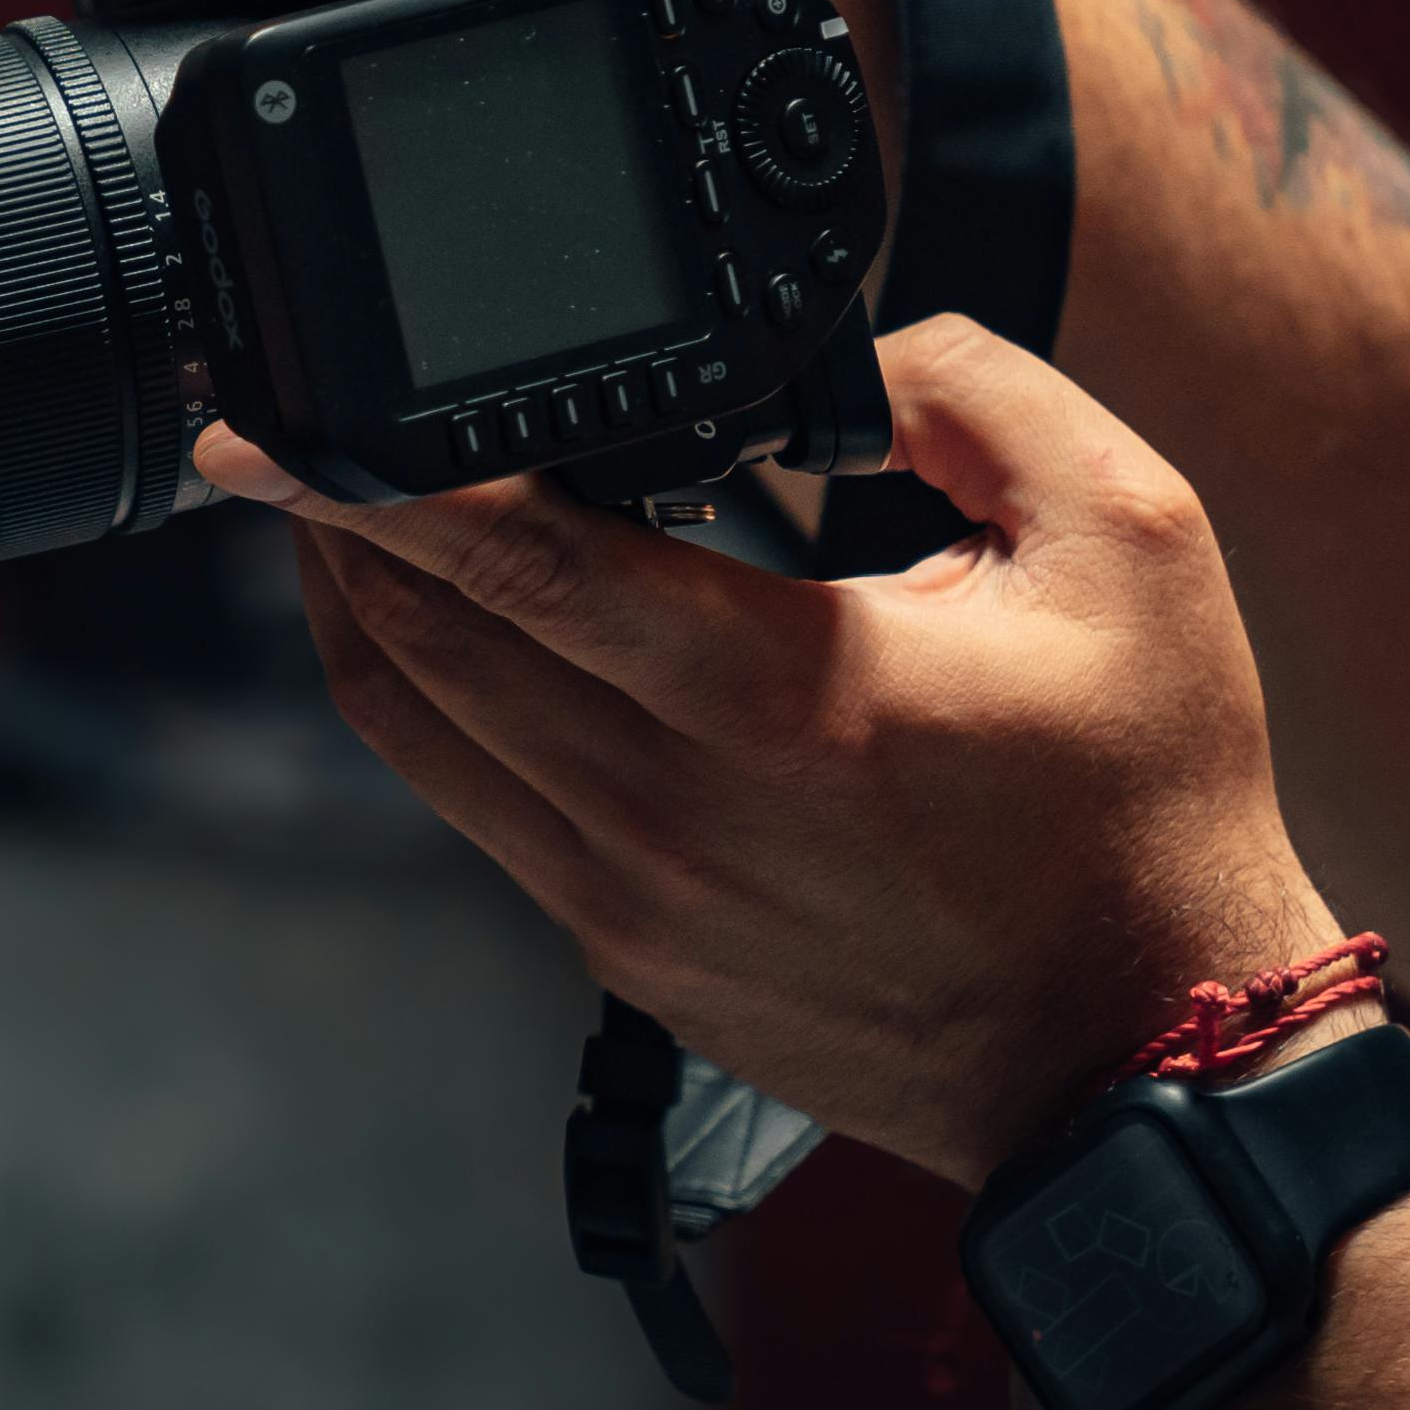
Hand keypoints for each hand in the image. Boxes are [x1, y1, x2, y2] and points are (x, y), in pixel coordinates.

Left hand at [198, 321, 1338, 1185]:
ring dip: (353, 614)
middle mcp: (670, 804)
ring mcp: (627, 896)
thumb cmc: (1147, 807)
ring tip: (336, 518)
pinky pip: (472, 805)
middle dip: (327, 527)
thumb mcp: (1131, 543)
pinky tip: (446, 637)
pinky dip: (429, 705)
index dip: (365, 485)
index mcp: (780, 695)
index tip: (260, 432)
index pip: (515, 562)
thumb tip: (845, 348)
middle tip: (290, 435)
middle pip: (418, 640)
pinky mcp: (619, 953)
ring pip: (414, 730)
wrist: (1149, 1061)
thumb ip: (975, 397)